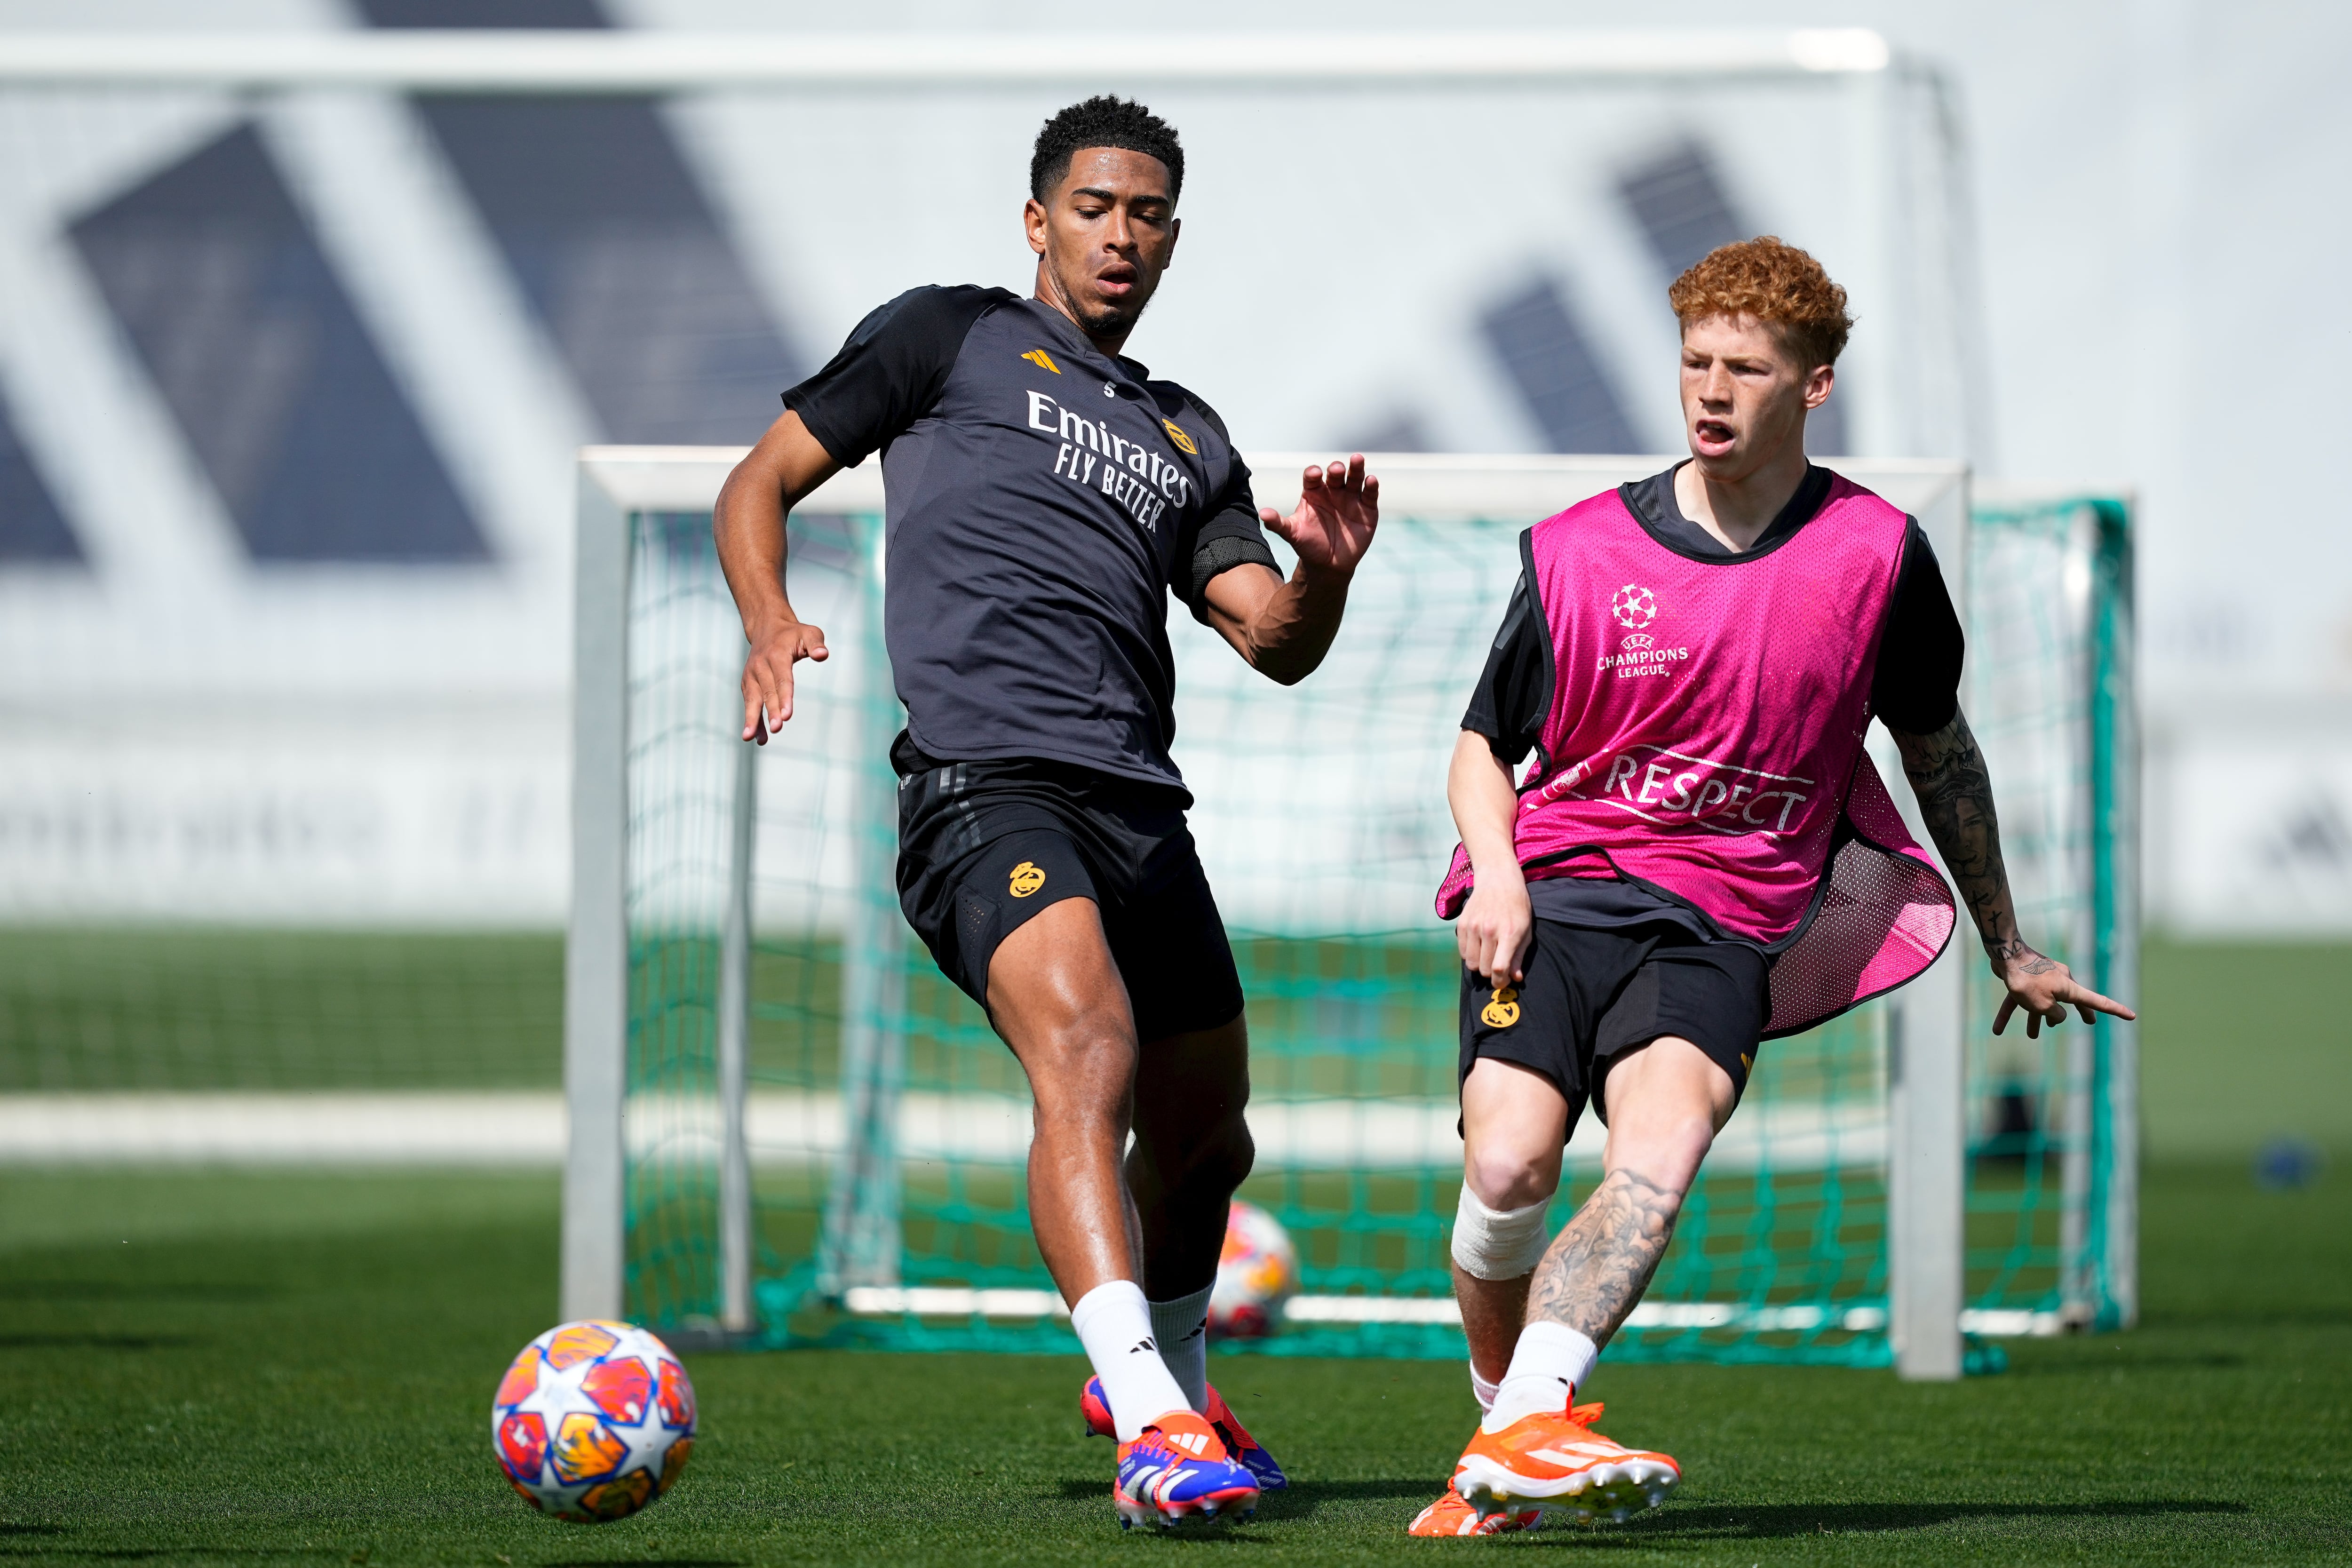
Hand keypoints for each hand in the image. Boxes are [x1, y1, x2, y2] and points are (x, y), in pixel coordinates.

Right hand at [740, 620, 828, 743]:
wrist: (767, 627)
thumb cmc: (793, 634)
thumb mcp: (809, 632)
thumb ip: (816, 643)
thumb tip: (822, 655)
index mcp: (777, 654)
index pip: (782, 678)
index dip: (784, 697)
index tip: (787, 715)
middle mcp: (760, 665)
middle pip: (767, 691)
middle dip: (770, 711)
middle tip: (777, 728)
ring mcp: (751, 675)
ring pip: (752, 699)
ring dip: (752, 719)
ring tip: (751, 738)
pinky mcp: (747, 683)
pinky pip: (749, 703)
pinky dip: (752, 720)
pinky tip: (756, 737)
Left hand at [1260, 454, 1378, 578]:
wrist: (1328, 564)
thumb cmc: (1308, 544)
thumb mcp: (1293, 534)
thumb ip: (1278, 524)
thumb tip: (1262, 514)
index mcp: (1314, 493)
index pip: (1313, 477)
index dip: (1313, 473)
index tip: (1314, 474)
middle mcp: (1332, 491)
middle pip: (1335, 474)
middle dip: (1336, 469)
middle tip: (1336, 469)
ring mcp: (1351, 498)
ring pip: (1354, 478)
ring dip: (1356, 468)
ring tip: (1357, 459)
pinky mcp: (1367, 508)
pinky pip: (1369, 494)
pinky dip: (1371, 486)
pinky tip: (1370, 480)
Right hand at [1458, 873, 1533, 990]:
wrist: (1498, 880)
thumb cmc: (1517, 906)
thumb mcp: (1526, 930)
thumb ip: (1519, 956)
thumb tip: (1515, 978)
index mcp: (1509, 933)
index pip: (1499, 968)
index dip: (1500, 981)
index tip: (1503, 982)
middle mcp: (1489, 931)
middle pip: (1484, 969)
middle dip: (1492, 974)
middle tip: (1497, 967)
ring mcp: (1473, 927)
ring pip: (1471, 963)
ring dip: (1480, 965)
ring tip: (1488, 956)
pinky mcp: (1462, 924)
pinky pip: (1463, 952)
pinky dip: (1470, 955)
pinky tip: (1479, 946)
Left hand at [1988, 939, 2135, 1037]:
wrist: (2006, 955)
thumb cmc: (2026, 981)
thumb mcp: (2043, 1005)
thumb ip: (2055, 1015)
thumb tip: (2057, 1017)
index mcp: (2069, 988)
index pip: (2097, 1002)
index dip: (2115, 1010)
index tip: (2132, 1016)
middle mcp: (2059, 982)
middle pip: (2072, 1001)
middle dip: (2079, 1012)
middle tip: (2089, 1021)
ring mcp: (2042, 979)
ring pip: (2041, 1003)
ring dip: (2035, 1019)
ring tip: (2031, 1035)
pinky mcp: (2024, 979)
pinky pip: (2018, 1000)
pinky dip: (2010, 1013)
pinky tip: (1997, 1030)